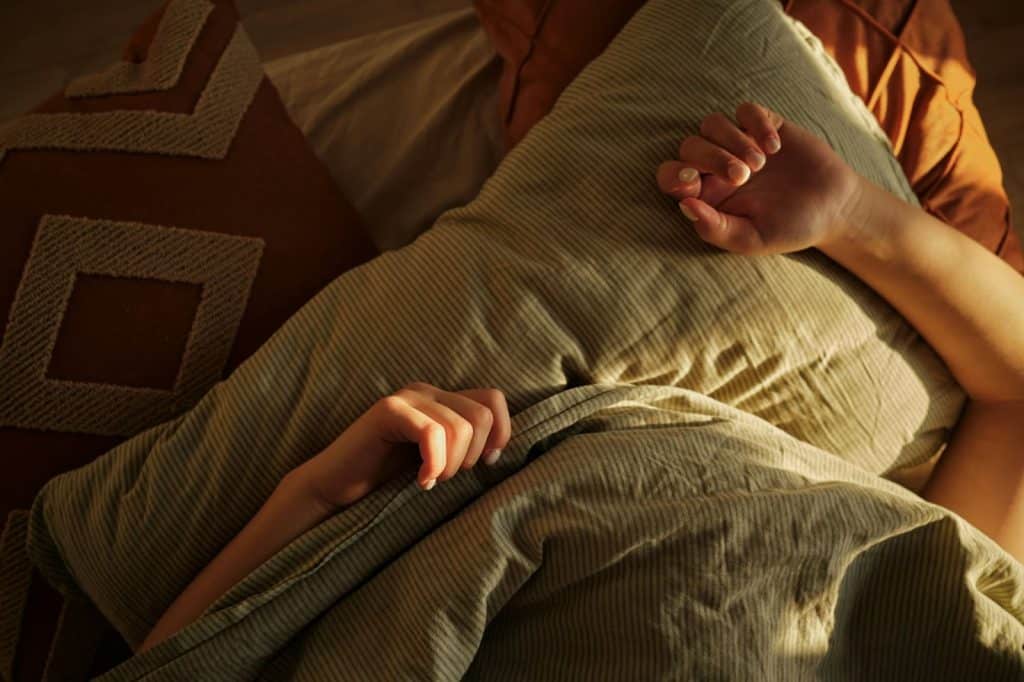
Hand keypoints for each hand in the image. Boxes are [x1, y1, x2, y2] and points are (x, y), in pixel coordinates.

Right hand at [296, 382, 511, 509]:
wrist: (338, 486)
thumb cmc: (389, 478)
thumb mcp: (438, 459)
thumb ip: (464, 446)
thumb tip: (500, 450)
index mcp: (443, 399)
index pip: (493, 399)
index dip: (500, 433)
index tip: (486, 464)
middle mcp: (427, 391)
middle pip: (481, 415)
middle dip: (472, 456)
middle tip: (447, 476)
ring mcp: (408, 398)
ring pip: (460, 427)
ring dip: (451, 465)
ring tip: (430, 479)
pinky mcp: (389, 410)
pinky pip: (432, 433)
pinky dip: (434, 463)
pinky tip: (421, 480)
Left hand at [655, 102, 861, 254]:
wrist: (834, 208)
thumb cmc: (788, 228)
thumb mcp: (750, 239)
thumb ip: (714, 229)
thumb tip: (684, 206)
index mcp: (706, 195)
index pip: (670, 176)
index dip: (673, 174)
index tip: (691, 180)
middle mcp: (716, 166)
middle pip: (689, 145)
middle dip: (711, 157)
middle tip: (742, 176)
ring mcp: (740, 142)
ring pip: (711, 123)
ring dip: (732, 140)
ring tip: (760, 164)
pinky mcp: (765, 125)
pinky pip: (746, 110)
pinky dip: (756, 123)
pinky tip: (775, 146)